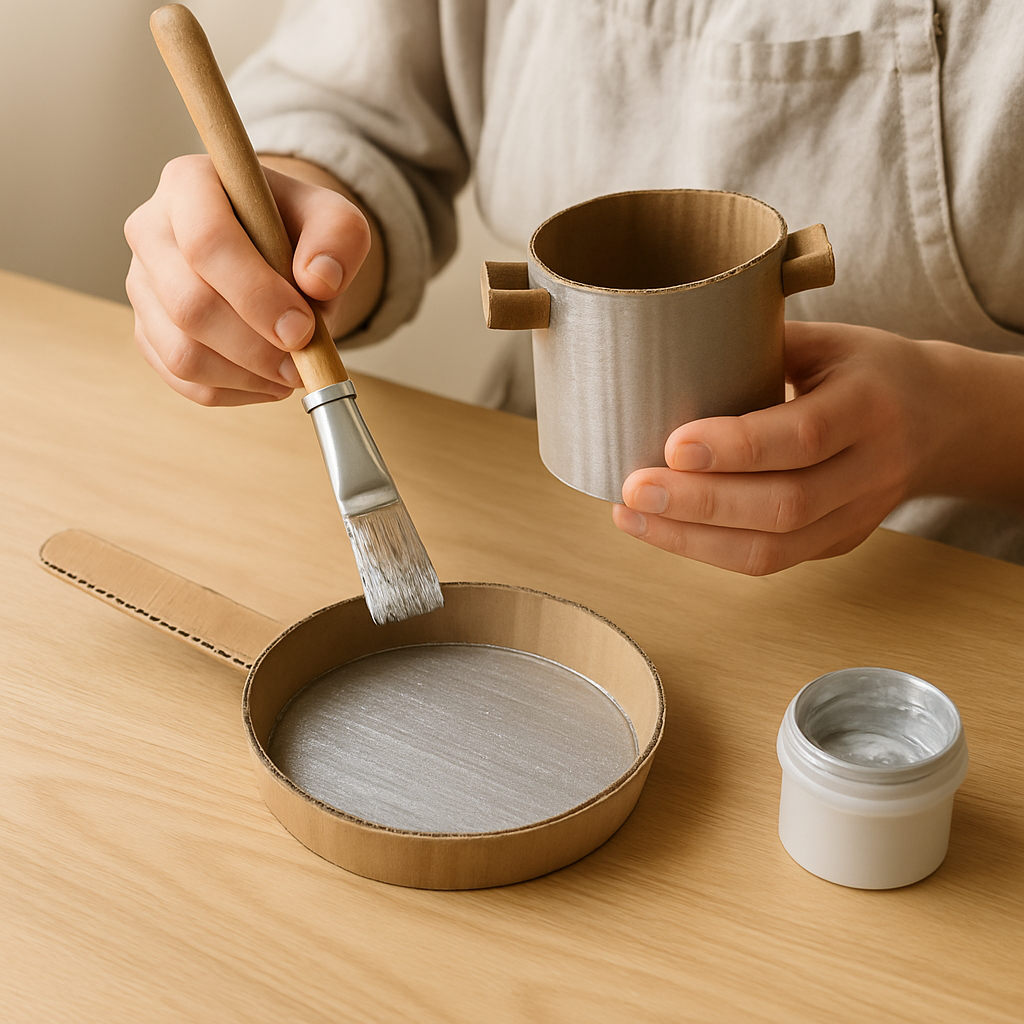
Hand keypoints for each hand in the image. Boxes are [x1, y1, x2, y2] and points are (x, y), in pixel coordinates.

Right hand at [124, 154, 376, 405]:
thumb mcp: (335, 218)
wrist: (276, 249)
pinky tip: (268, 381)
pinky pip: (183, 380)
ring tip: (291, 372)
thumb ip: (339, 238)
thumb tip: (319, 280)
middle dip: (255, 347)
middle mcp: (151, 230)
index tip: (303, 329)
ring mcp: (143, 286)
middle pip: (189, 306)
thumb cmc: (300, 230)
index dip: (257, 295)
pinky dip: (234, 391)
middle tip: (303, 362)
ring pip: (181, 352)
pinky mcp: (148, 331)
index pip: (207, 243)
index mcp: (189, 184)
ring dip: (246, 376)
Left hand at [612, 321, 951, 573]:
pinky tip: (662, 530)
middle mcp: (871, 468)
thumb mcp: (828, 340)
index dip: (736, 447)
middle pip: (785, 504)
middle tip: (633, 488)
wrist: (944, 419)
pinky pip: (771, 561)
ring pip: (774, 549)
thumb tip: (666, 349)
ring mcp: (858, 515)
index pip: (805, 436)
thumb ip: (758, 344)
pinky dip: (708, 551)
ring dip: (692, 539)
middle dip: (699, 503)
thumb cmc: (867, 370)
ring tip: (632, 515)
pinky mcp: (839, 542)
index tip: (672, 444)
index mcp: (869, 405)